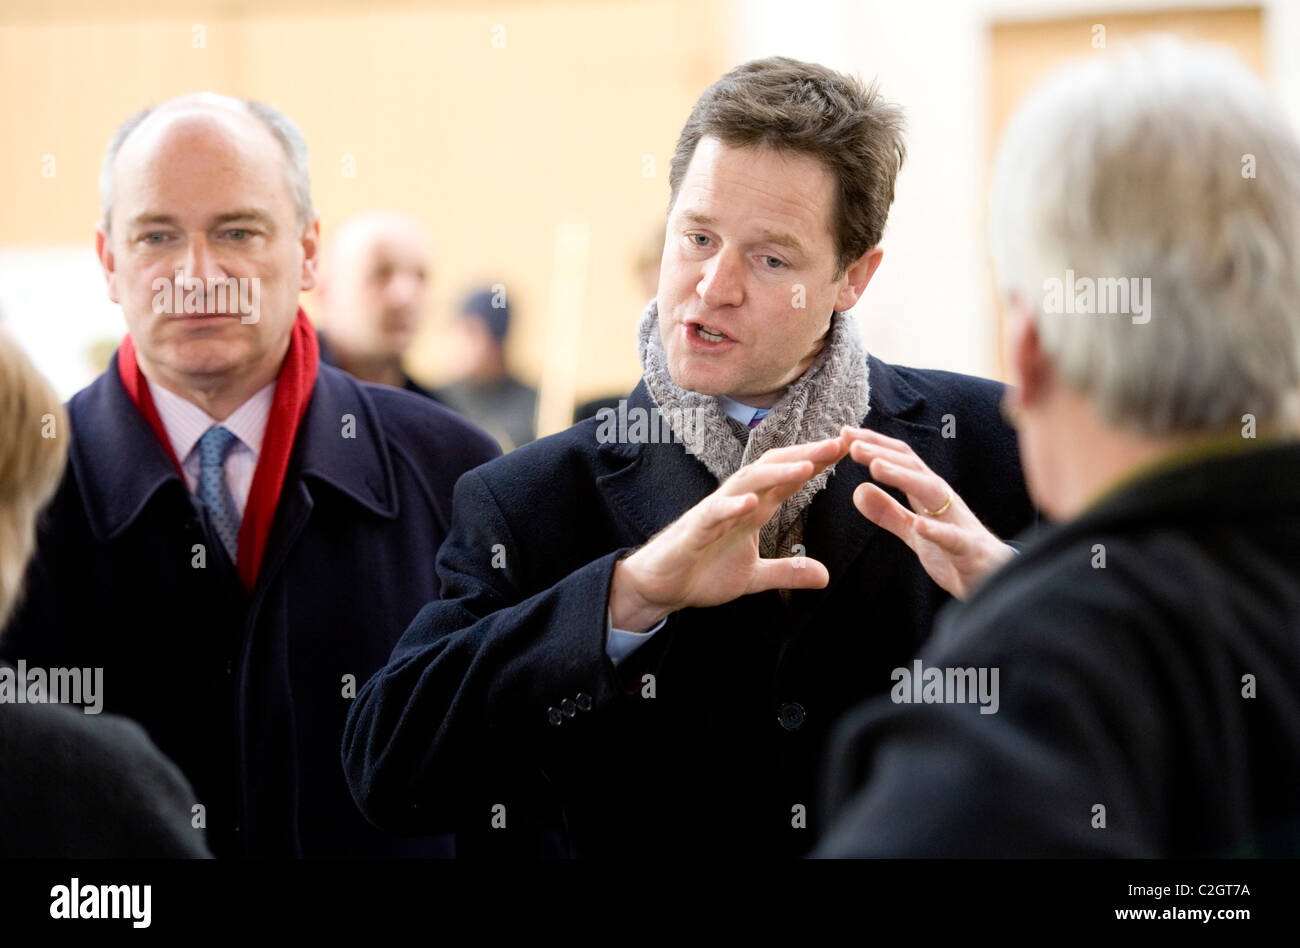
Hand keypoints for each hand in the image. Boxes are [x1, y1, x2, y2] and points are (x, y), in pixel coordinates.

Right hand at [608, 435, 849, 630]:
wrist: (659, 587)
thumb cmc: (701, 573)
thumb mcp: (754, 577)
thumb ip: (787, 571)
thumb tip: (825, 576)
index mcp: (752, 510)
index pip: (789, 479)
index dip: (817, 462)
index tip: (848, 447)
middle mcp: (736, 503)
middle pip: (773, 469)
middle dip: (806, 454)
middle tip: (840, 442)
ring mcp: (714, 514)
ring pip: (746, 483)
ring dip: (776, 473)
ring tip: (806, 465)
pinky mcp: (693, 531)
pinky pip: (713, 514)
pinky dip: (730, 506)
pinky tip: (750, 502)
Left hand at [844, 426, 1012, 599]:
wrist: (995, 581)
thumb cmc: (954, 553)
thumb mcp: (913, 531)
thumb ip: (888, 512)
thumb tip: (858, 491)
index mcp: (929, 495)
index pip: (900, 461)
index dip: (874, 446)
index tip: (845, 434)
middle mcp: (944, 500)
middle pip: (911, 467)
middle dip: (881, 452)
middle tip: (851, 443)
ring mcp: (958, 522)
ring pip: (931, 491)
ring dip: (903, 477)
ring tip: (875, 467)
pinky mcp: (968, 549)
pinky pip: (952, 538)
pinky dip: (937, 531)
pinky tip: (919, 525)